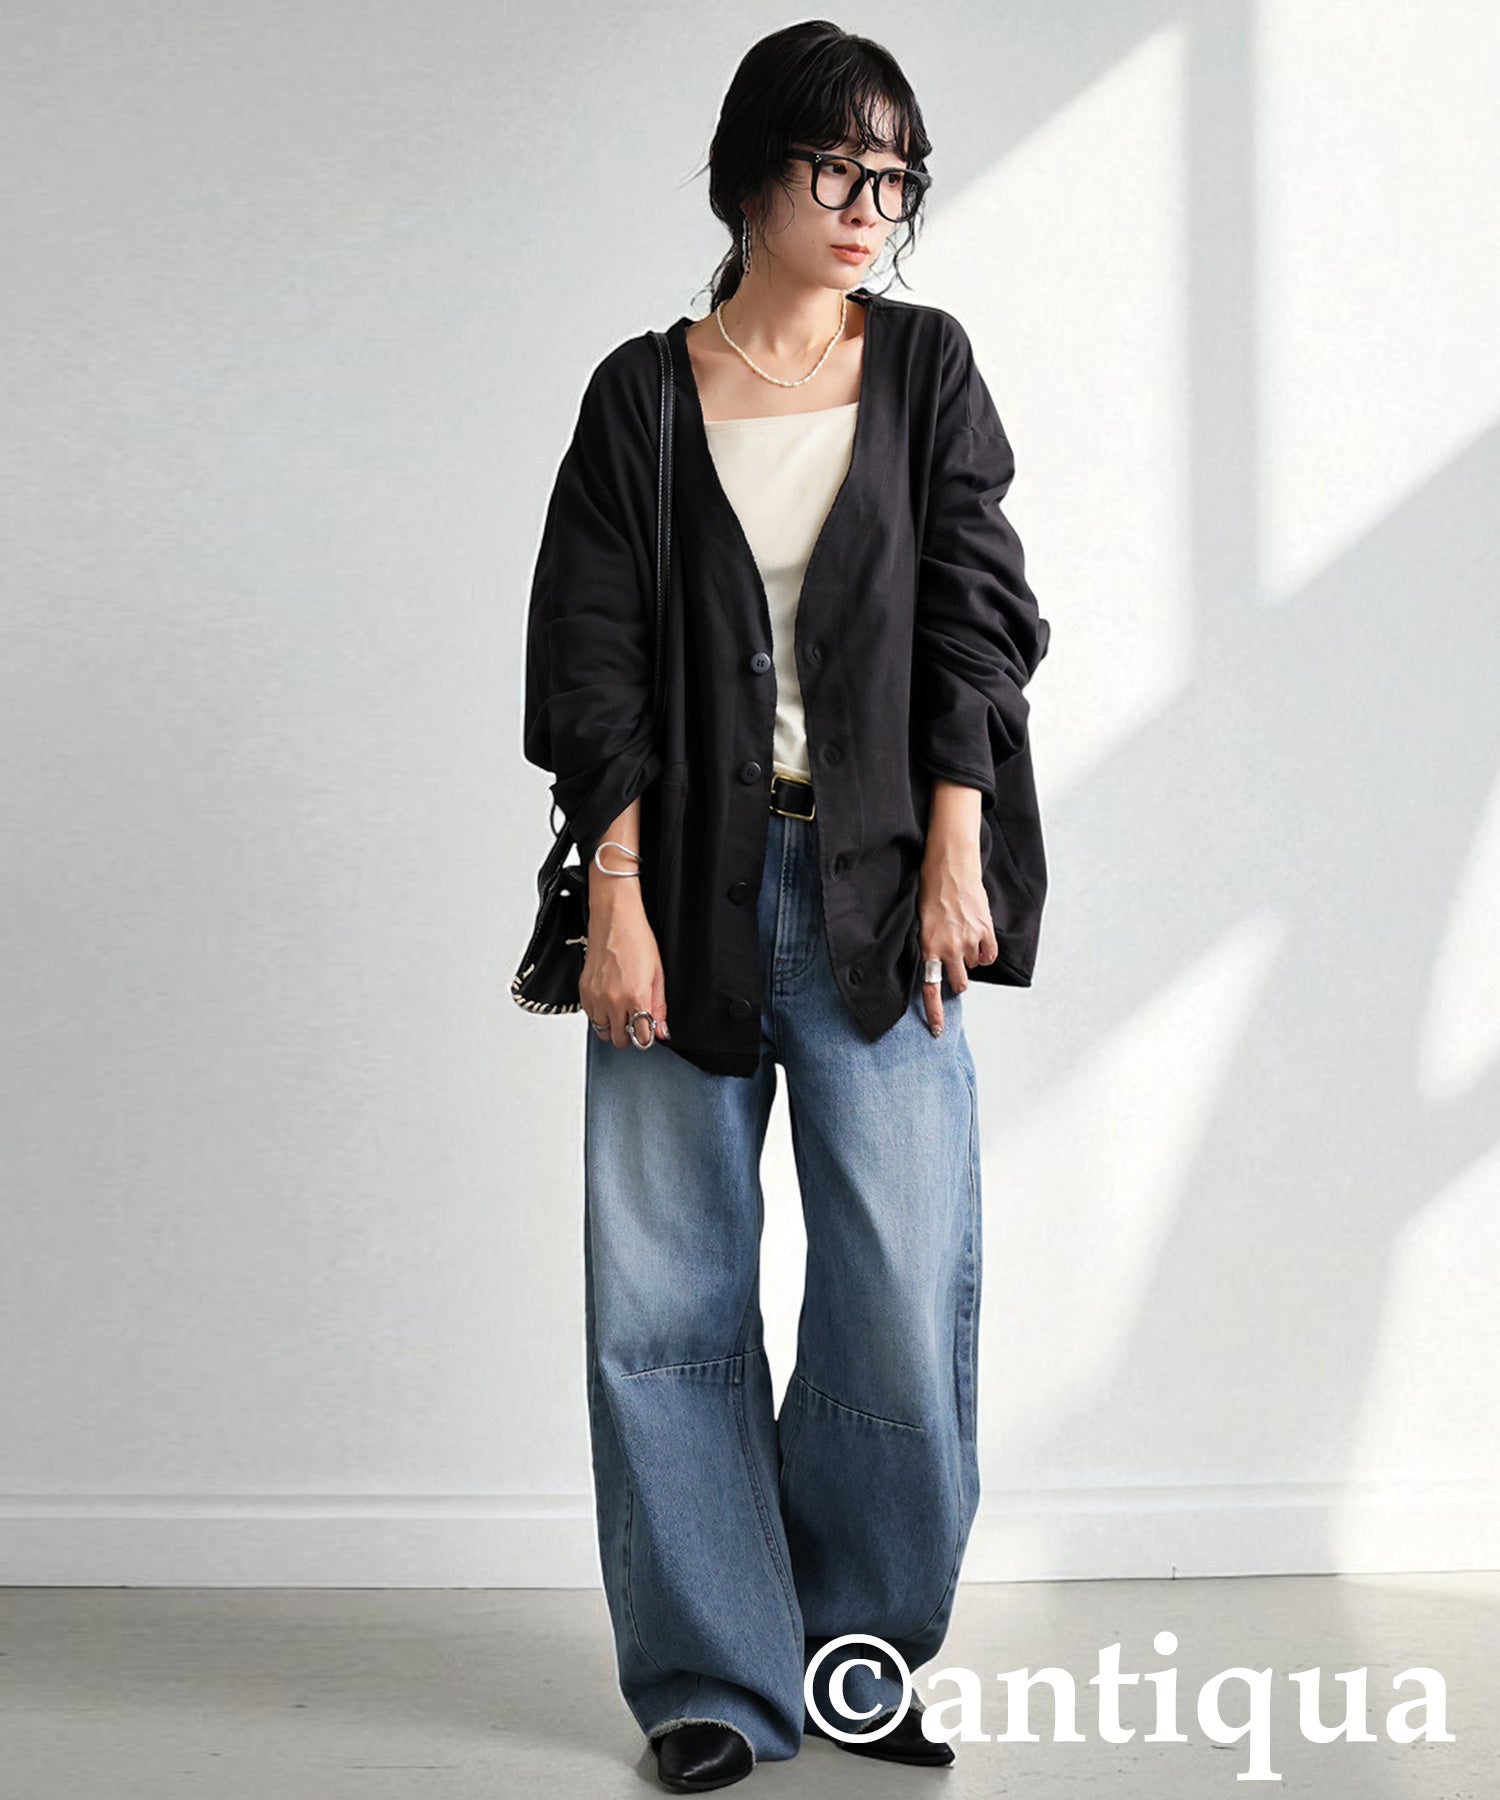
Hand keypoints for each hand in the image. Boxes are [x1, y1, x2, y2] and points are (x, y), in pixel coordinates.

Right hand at [581, 850, 669, 1048]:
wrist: (614, 920)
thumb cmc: (637, 940)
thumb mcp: (658, 974)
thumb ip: (659, 1006)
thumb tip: (661, 1030)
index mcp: (636, 997)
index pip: (640, 1038)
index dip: (646, 1037)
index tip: (648, 1031)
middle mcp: (613, 1000)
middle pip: (620, 1040)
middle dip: (629, 1034)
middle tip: (635, 1020)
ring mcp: (596, 997)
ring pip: (603, 1032)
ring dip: (613, 1026)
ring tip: (622, 1010)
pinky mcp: (584, 991)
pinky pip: (590, 1017)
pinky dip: (599, 1015)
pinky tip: (609, 1001)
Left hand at [918, 818, 997, 1036]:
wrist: (950, 865)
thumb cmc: (931, 889)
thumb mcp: (921, 921)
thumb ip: (929, 946)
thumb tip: (936, 965)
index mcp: (928, 947)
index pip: (930, 988)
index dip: (935, 1013)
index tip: (937, 1031)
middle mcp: (949, 948)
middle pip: (959, 984)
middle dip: (958, 980)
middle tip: (955, 965)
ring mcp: (969, 940)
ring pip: (974, 967)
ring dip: (970, 958)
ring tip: (962, 936)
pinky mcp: (986, 929)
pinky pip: (989, 954)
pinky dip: (985, 951)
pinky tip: (978, 938)